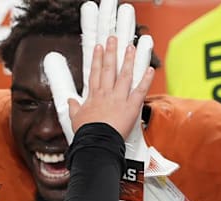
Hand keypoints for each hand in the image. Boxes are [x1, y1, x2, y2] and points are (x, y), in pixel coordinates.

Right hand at [42, 0, 152, 148]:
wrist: (96, 142)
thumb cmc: (86, 133)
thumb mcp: (75, 119)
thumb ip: (74, 108)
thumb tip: (70, 101)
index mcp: (93, 97)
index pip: (95, 73)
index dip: (96, 59)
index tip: (98, 48)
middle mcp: (106, 94)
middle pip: (108, 69)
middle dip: (110, 52)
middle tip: (112, 39)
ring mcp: (119, 99)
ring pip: (124, 75)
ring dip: (128, 60)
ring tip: (130, 47)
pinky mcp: (130, 106)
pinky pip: (140, 91)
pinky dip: (146, 80)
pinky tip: (150, 70)